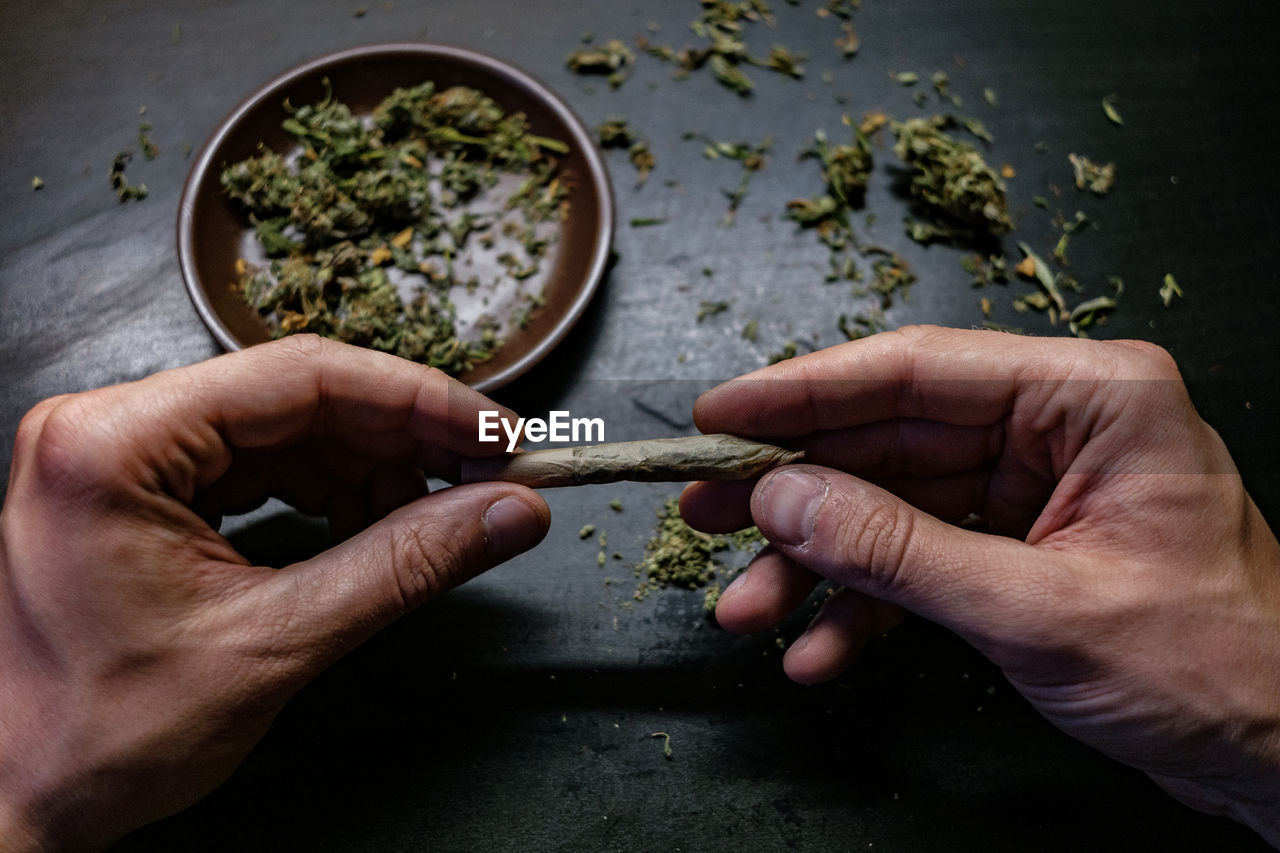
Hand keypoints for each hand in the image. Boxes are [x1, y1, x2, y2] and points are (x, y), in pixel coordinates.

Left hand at [0, 336, 549, 850]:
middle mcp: (112, 429)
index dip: (420, 401)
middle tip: (489, 474)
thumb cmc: (98, 738)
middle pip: (300, 398)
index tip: (497, 432)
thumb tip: (504, 512)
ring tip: (439, 514)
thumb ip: (404, 565)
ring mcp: (126, 456)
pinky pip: (263, 465)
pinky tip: (377, 527)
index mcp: (115, 444)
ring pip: (290, 429)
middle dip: (405, 439)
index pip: (303, 377)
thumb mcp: (275, 644)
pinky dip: (331, 494)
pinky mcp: (146, 489)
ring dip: (374, 469)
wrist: (20, 801)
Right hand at [680, 325, 1279, 842]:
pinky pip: (917, 560)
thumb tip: (783, 496)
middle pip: (887, 438)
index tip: (719, 416)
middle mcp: (1053, 428)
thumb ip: (900, 551)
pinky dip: (865, 606)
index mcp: (1087, 398)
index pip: (914, 371)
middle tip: (702, 510)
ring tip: (745, 605)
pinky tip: (819, 649)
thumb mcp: (1039, 610)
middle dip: (793, 488)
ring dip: (815, 562)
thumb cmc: (1218, 667)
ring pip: (889, 504)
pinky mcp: (1016, 547)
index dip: (802, 391)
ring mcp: (1031, 489)